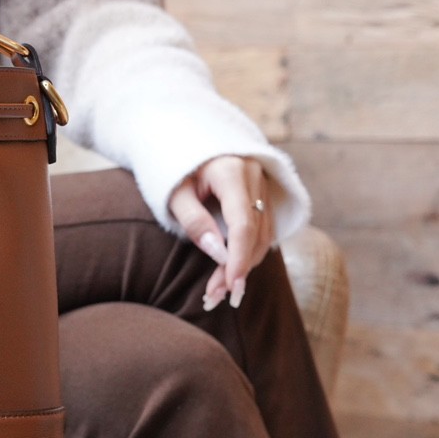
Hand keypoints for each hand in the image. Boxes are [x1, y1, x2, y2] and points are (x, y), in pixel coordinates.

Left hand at [168, 156, 273, 310]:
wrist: (187, 140)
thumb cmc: (175, 167)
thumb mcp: (174, 192)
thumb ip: (194, 220)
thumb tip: (218, 253)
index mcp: (232, 172)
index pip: (243, 224)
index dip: (239, 258)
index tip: (230, 285)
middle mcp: (255, 177)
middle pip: (256, 234)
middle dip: (239, 268)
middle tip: (217, 297)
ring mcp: (263, 186)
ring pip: (264, 235)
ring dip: (245, 265)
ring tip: (220, 291)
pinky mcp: (263, 196)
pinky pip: (263, 230)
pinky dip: (249, 253)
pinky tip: (230, 273)